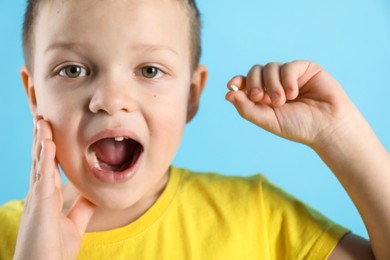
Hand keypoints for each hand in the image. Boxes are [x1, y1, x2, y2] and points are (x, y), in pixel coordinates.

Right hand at [13, 118, 95, 259]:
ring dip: (41, 140)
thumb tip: (93, 194)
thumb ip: (82, 208)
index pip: (47, 166)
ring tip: (42, 120)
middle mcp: (39, 194)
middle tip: (42, 117)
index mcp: (46, 197)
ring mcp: (37, 198)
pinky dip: (44, 158)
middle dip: (41, 138)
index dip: (48, 148)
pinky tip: (47, 142)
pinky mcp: (39, 205)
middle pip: (40, 160)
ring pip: (38, 162)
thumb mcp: (74, 224)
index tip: (49, 130)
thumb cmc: (53, 250)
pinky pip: (42, 176)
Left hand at [226, 61, 355, 146]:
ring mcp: (289, 75)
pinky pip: (288, 66)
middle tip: (260, 98)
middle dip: (254, 83)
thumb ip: (247, 108)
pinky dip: (287, 80)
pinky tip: (293, 93)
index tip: (232, 86)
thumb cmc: (298, 127)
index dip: (238, 81)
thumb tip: (228, 94)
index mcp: (264, 96)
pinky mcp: (305, 69)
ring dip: (272, 85)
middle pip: (255, 71)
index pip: (246, 82)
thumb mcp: (267, 120)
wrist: (327, 127)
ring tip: (282, 101)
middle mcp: (275, 83)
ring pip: (270, 67)